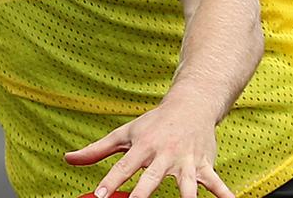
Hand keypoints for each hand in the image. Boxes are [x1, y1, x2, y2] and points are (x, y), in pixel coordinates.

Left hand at [65, 100, 234, 197]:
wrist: (191, 103)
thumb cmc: (153, 123)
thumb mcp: (124, 133)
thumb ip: (96, 150)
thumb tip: (67, 159)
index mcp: (143, 147)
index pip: (124, 166)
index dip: (111, 181)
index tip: (101, 195)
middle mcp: (164, 154)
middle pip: (152, 177)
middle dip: (145, 193)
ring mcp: (186, 161)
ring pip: (186, 183)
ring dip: (186, 197)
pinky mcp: (204, 165)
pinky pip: (216, 183)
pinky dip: (224, 194)